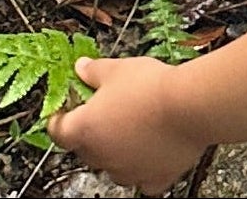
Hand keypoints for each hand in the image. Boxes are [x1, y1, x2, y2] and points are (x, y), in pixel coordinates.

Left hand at [52, 55, 207, 193]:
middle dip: (88, 131)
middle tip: (100, 111)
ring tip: (127, 127)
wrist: (189, 106)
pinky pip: (141, 178)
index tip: (64, 108)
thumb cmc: (152, 88)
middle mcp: (103, 156)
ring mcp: (128, 171)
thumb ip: (93, 71)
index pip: (57, 131)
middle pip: (84, 149)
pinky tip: (147, 149)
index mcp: (85, 129)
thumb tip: (82, 68)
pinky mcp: (154, 178)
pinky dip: (141, 167)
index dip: (58, 118)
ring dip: (114, 150)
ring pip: (111, 165)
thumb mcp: (115, 69)